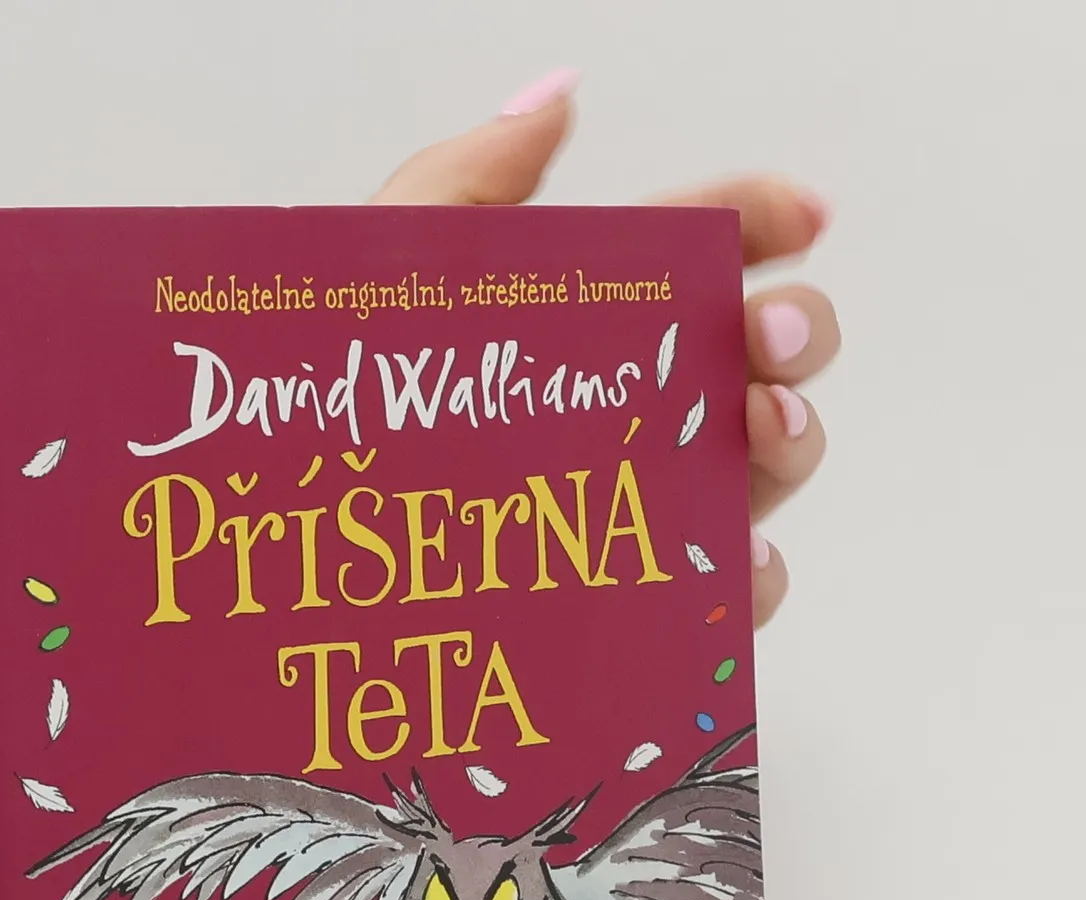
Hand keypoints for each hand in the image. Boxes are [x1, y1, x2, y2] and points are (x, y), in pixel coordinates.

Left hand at [369, 70, 837, 629]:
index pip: (690, 253)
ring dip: (791, 440)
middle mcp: (618, 419)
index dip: (757, 219)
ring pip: (762, 469)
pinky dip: (751, 576)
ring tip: (759, 430)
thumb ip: (466, 188)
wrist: (283, 583)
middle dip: (796, 332)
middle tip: (766, 338)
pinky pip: (721, 597)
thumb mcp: (373, 287)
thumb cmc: (317, 432)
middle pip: (754, 360)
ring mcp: (633, 516)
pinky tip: (731, 559)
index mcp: (573, 331)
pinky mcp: (629, 612)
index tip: (802, 216)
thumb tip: (558, 99)